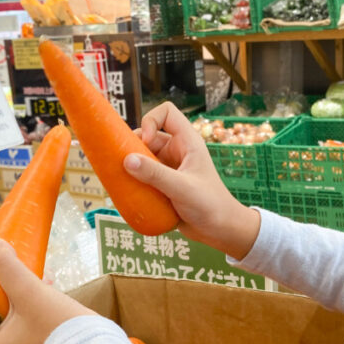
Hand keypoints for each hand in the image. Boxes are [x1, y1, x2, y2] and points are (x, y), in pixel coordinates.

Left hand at [0, 238, 95, 343]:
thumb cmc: (59, 326)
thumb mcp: (29, 291)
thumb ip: (8, 268)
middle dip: (1, 305)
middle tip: (12, 288)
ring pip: (13, 332)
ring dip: (20, 311)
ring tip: (36, 291)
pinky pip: (30, 338)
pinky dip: (34, 321)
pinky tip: (50, 304)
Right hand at [125, 102, 260, 259]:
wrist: (220, 230)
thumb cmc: (210, 205)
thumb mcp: (182, 188)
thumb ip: (155, 174)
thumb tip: (127, 160)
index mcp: (187, 142)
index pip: (166, 113)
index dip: (151, 120)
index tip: (145, 142)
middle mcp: (177, 152)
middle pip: (148, 136)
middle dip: (134, 147)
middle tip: (125, 165)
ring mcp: (170, 169)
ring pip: (143, 158)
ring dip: (132, 167)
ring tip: (122, 179)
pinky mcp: (164, 185)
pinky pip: (144, 177)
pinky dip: (134, 182)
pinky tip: (127, 192)